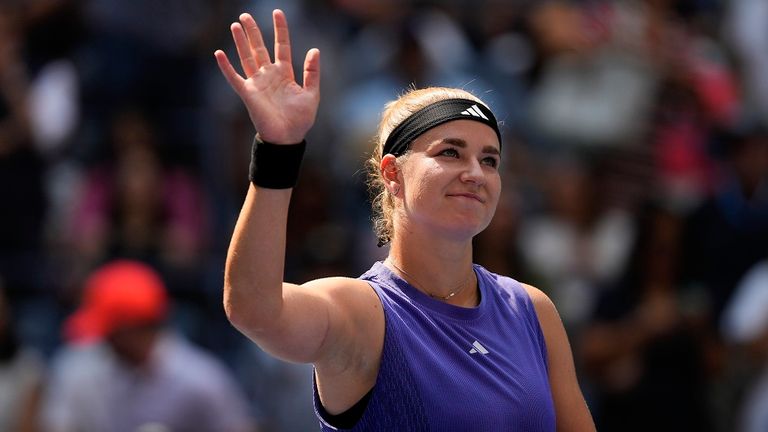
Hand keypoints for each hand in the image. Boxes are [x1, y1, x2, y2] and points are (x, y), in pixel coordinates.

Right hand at [214, 10, 319, 143]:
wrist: (287, 138)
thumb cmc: (300, 120)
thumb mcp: (312, 94)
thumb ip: (312, 72)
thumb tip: (315, 50)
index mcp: (284, 74)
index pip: (281, 46)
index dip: (280, 29)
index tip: (278, 12)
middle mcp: (269, 76)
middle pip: (259, 48)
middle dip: (253, 31)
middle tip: (246, 15)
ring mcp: (257, 84)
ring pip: (247, 58)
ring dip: (241, 42)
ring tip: (235, 25)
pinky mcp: (248, 94)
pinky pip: (234, 78)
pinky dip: (226, 67)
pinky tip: (219, 53)